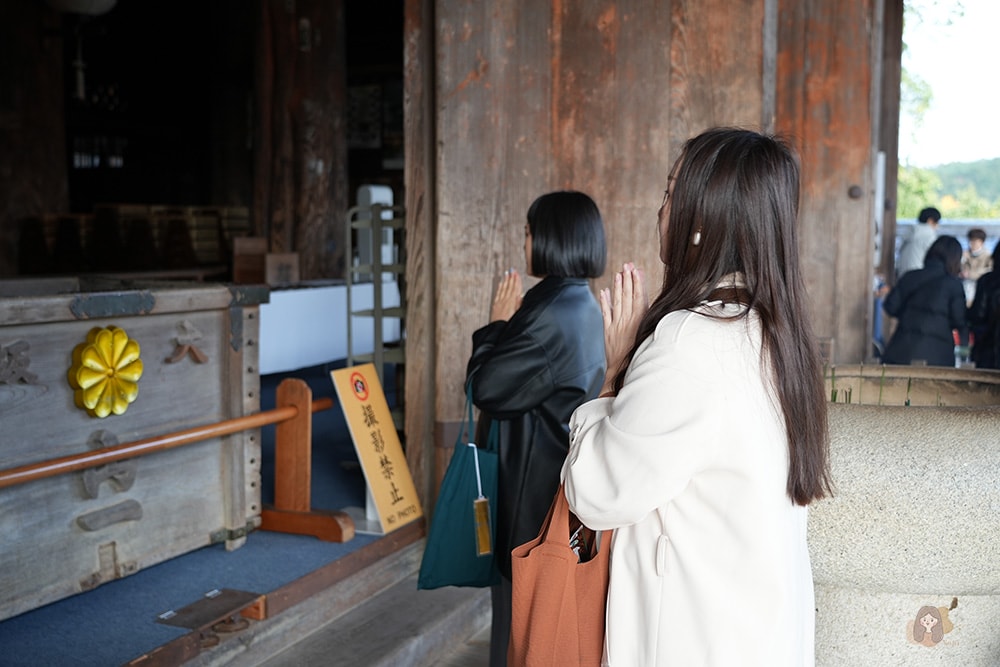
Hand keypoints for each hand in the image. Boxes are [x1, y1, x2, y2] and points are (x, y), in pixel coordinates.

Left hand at [490, 269, 522, 321]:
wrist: (498, 331)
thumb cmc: (509, 325)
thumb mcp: (517, 315)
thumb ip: (519, 304)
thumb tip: (521, 295)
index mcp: (511, 302)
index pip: (515, 288)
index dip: (516, 280)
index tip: (516, 273)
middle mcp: (505, 301)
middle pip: (509, 287)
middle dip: (511, 277)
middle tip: (512, 269)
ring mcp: (499, 303)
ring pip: (503, 289)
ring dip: (505, 281)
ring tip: (507, 273)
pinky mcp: (495, 306)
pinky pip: (498, 294)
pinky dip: (500, 287)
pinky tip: (500, 283)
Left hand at [599, 262, 646, 394]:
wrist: (625, 371)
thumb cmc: (640, 354)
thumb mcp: (649, 336)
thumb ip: (648, 319)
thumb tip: (650, 304)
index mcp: (641, 322)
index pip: (639, 298)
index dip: (637, 282)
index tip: (636, 270)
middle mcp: (628, 322)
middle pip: (628, 296)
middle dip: (627, 279)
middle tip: (627, 265)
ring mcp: (617, 326)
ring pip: (618, 302)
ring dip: (618, 287)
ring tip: (618, 273)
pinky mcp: (608, 331)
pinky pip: (606, 314)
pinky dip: (605, 302)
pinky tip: (604, 291)